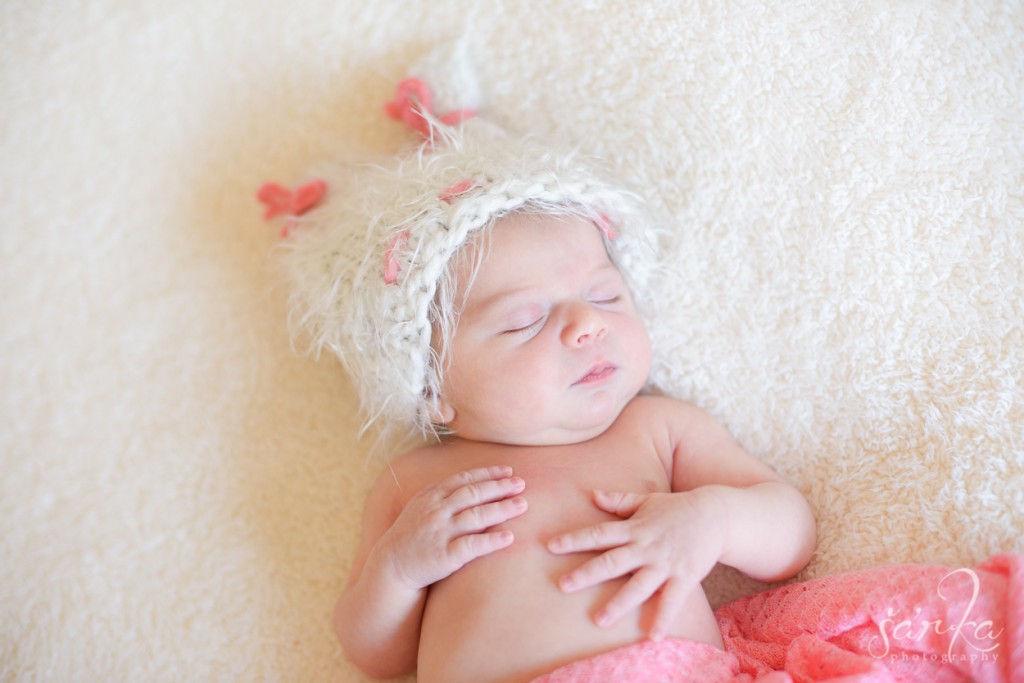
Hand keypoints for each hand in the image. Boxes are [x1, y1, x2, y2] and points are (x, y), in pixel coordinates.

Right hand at [379, 466, 527, 590]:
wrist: (391, 566)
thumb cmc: (411, 534)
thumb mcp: (420, 506)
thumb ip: (442, 492)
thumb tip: (470, 479)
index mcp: (432, 497)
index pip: (464, 479)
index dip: (488, 474)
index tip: (509, 471)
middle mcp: (436, 511)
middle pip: (473, 494)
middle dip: (499, 487)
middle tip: (522, 484)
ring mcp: (440, 533)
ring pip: (476, 516)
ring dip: (502, 509)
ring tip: (523, 505)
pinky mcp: (444, 556)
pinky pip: (472, 546)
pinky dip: (491, 541)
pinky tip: (509, 538)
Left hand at [546, 489, 723, 638]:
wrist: (717, 514)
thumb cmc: (678, 508)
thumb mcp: (647, 499)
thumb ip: (619, 500)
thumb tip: (592, 495)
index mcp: (634, 528)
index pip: (598, 534)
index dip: (574, 539)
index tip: (550, 546)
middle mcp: (646, 546)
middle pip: (612, 561)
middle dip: (587, 573)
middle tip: (562, 585)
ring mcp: (665, 563)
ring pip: (638, 585)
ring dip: (618, 603)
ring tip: (599, 620)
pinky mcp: (685, 576)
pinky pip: (672, 600)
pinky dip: (662, 618)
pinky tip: (651, 636)